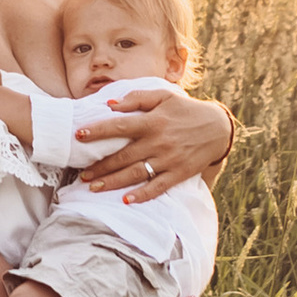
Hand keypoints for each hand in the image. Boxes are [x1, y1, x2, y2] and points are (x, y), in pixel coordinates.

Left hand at [71, 85, 232, 194]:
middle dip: (100, 167)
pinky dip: (142, 195)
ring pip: (135, 174)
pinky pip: (158, 187)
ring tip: (93, 188)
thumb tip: (110, 104)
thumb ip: (137, 98)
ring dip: (112, 182)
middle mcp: (158, 142)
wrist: (218, 128)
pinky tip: (126, 200)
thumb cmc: (186, 109)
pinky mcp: (178, 173)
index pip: (119, 127)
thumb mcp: (164, 96)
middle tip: (81, 175)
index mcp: (152, 121)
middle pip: (123, 156)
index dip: (97, 131)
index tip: (78, 135)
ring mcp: (168, 159)